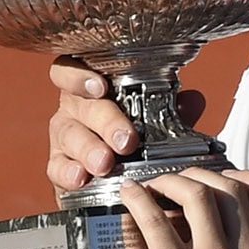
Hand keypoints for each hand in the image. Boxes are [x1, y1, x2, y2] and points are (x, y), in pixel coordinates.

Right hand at [46, 57, 206, 192]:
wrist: (117, 178)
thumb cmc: (132, 137)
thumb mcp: (155, 120)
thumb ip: (171, 110)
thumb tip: (192, 101)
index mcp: (92, 88)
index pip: (72, 70)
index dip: (80, 76)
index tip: (99, 86)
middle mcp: (74, 108)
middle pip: (80, 105)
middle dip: (105, 121)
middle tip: (126, 141)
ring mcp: (64, 136)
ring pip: (69, 135)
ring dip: (88, 149)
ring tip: (105, 163)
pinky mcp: (58, 166)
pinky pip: (56, 166)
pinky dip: (68, 172)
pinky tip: (81, 177)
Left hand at [117, 169, 248, 248]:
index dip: (246, 178)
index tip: (224, 177)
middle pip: (232, 190)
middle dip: (202, 175)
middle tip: (180, 179)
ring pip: (198, 194)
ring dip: (172, 180)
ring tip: (155, 184)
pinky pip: (156, 220)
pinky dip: (140, 200)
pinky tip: (130, 196)